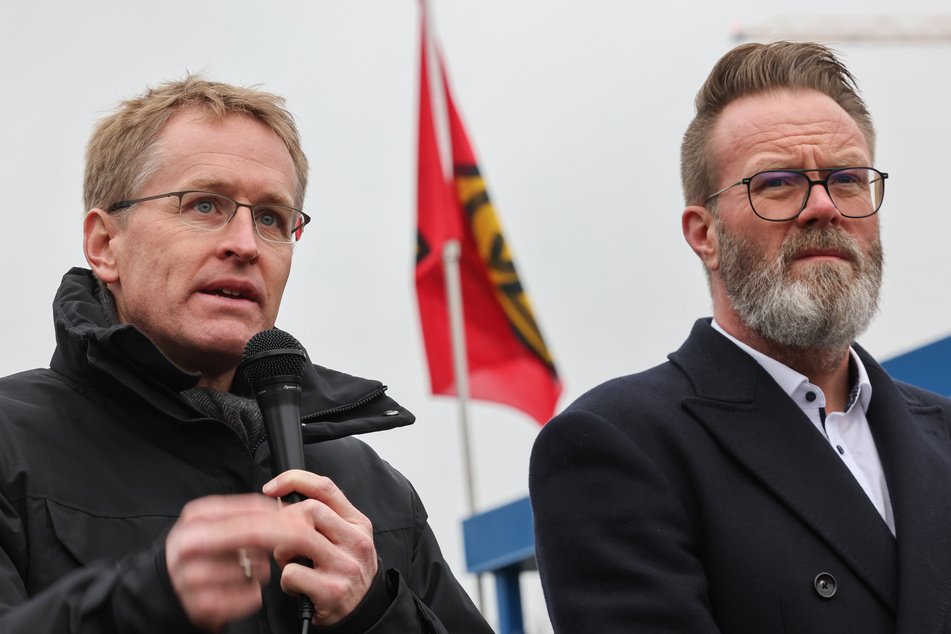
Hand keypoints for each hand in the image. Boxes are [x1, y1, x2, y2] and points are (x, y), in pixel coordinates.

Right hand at [165, 494, 309, 631]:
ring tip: (244, 571)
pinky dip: (253, 594)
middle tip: (308, 538)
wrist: (164, 589)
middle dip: (288, 534)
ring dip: (261, 571)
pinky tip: (239, 589)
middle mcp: (192, 543)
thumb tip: (294, 516)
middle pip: (255, 532)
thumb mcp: (216, 525)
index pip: (251, 509)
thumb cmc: (201, 554)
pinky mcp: (201, 605)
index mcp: (198, 517)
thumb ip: (249, 517)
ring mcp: (194, 576)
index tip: (304, 519)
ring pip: (256, 568)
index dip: (284, 513)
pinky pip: (250, 596)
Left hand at [263, 470, 378, 625]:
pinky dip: (286, 581)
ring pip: (298, 538)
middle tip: (284, 542)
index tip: (271, 488)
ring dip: (282, 551)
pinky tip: (297, 586)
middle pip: (309, 510)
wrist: (364, 611)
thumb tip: (285, 498)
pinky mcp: (332, 590)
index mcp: (357, 523)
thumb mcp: (347, 537)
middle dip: (285, 523)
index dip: (293, 480)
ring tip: (289, 562)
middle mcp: (356, 540)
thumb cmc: (346, 571)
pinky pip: (292, 573)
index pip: (325, 488)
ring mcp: (346, 565)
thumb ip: (327, 516)